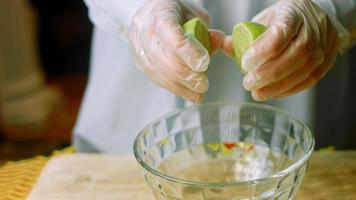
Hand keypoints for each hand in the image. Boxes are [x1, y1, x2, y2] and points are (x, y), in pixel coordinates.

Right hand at [129, 0, 224, 101]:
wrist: (149, 13)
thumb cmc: (173, 12)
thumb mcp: (194, 14)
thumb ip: (206, 30)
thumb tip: (219, 42)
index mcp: (160, 15)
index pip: (174, 39)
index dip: (190, 54)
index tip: (205, 65)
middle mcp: (145, 32)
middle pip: (166, 61)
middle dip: (188, 77)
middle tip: (204, 84)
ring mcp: (139, 49)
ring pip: (160, 74)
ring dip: (181, 87)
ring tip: (198, 93)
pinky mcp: (139, 62)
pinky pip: (157, 79)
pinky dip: (174, 88)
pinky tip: (187, 92)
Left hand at [224, 0, 338, 100]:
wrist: (313, 18)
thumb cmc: (283, 20)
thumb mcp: (262, 20)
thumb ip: (243, 35)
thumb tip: (225, 47)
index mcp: (293, 14)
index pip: (279, 35)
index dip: (261, 52)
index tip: (244, 64)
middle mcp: (312, 29)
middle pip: (294, 55)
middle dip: (268, 74)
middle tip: (248, 83)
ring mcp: (323, 46)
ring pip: (304, 70)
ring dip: (277, 86)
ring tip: (257, 93)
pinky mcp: (327, 62)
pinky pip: (309, 80)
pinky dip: (289, 90)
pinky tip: (273, 93)